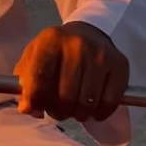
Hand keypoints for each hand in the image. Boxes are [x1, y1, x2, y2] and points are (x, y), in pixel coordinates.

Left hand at [14, 22, 128, 122]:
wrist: (89, 32)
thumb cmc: (57, 50)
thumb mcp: (35, 56)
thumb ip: (26, 83)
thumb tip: (28, 109)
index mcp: (51, 40)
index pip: (40, 76)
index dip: (35, 99)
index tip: (33, 109)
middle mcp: (77, 45)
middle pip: (65, 95)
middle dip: (58, 111)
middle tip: (57, 111)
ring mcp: (100, 55)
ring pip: (87, 102)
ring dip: (78, 114)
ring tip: (74, 109)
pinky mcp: (119, 65)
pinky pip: (109, 102)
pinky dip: (99, 113)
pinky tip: (92, 110)